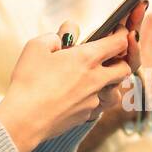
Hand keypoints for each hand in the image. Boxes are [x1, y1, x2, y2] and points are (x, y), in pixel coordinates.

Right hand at [0, 18, 135, 151]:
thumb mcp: (36, 47)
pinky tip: (78, 96)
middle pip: (125, 68)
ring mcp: (94, 100)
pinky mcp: (86, 115)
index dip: (123, 35)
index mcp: (87, 58)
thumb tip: (63, 36)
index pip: (119, 43)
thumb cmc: (28, 81)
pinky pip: (98, 105)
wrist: (25, 119)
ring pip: (115, 91)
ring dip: (111, 83)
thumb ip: (55, 36)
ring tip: (95, 79)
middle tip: (109, 57)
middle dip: (121, 61)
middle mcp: (96, 79)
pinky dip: (93, 99)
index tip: (119, 32)